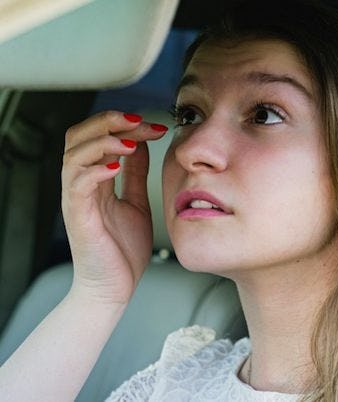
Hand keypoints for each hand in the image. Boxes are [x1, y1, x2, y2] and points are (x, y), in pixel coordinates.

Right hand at [61, 111, 167, 304]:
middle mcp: (80, 185)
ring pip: (75, 155)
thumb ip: (135, 174)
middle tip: (140, 121)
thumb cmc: (122, 250)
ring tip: (131, 143)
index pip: (97, 136)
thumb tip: (141, 145)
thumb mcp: (136, 202)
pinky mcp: (77, 217)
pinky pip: (78, 185)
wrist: (115, 288)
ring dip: (103, 142)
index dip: (122, 124)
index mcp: (94, 180)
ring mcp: (76, 200)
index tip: (155, 126)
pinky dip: (95, 170)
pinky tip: (117, 166)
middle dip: (108, 122)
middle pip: (79, 136)